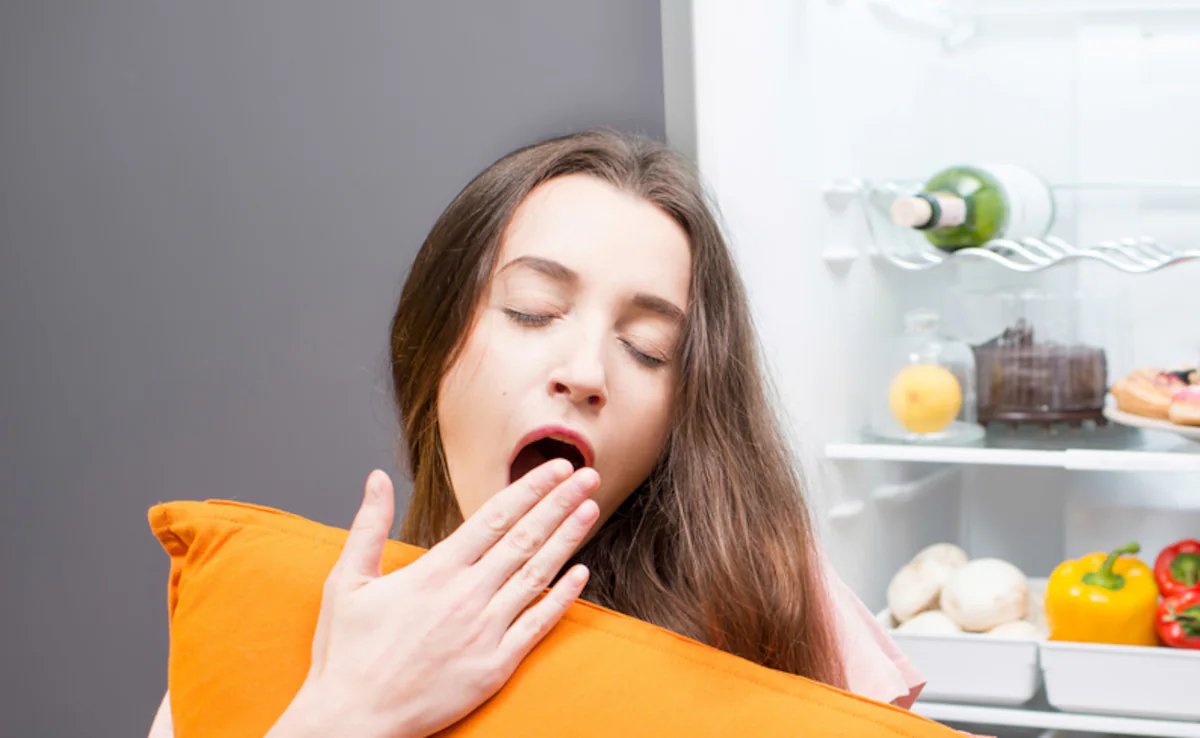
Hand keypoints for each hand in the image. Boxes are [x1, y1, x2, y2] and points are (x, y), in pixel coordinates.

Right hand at [267, 459, 600, 737]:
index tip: (556, 467)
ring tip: (591, 510)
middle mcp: (465, 596)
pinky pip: (537, 625)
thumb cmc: (347, 653)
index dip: (530, 488)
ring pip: (537, 575)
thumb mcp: (348, 582)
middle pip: (524, 538)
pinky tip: (581, 574)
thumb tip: (377, 478)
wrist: (354, 718)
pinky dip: (562, 598)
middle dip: (560, 503)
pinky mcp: (495, 666)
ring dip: (567, 540)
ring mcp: (484, 631)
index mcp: (434, 572)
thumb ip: (368, 526)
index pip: (494, 517)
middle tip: (588, 476)